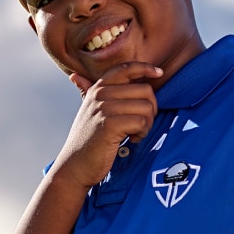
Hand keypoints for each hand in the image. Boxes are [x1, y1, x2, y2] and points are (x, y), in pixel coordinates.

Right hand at [48, 62, 161, 188]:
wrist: (75, 165)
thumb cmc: (88, 139)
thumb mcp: (87, 112)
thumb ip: (86, 92)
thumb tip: (75, 75)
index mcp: (98, 88)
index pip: (126, 68)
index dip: (146, 67)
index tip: (159, 73)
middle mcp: (100, 94)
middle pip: (145, 90)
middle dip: (151, 109)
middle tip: (141, 124)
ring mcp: (103, 108)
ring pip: (146, 107)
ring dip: (147, 124)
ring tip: (135, 133)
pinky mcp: (109, 124)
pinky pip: (141, 121)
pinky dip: (142, 133)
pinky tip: (132, 140)